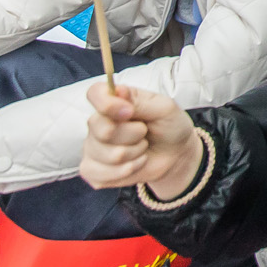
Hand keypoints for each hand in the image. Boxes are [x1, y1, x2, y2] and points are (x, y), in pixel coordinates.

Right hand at [80, 82, 206, 198]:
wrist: (175, 155)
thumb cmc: (169, 126)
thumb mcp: (164, 108)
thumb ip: (139, 101)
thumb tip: (118, 91)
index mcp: (114, 101)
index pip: (94, 93)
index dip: (107, 104)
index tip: (129, 112)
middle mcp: (98, 122)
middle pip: (104, 130)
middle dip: (134, 134)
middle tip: (144, 132)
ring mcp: (92, 146)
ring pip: (108, 155)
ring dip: (134, 154)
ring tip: (142, 147)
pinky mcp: (92, 170)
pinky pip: (101, 174)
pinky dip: (126, 171)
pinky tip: (135, 164)